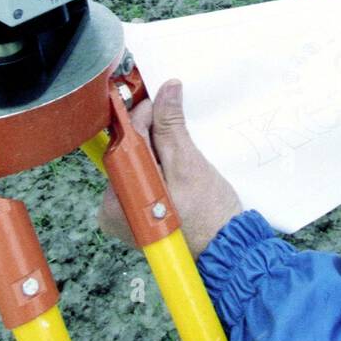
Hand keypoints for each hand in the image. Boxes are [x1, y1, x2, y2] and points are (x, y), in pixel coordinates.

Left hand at [98, 79, 241, 258]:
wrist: (227, 249)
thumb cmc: (209, 217)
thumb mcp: (189, 164)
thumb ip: (171, 127)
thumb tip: (166, 91)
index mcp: (118, 200)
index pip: (125, 142)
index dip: (144, 117)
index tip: (163, 103)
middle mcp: (114, 210)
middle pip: (128, 153)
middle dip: (152, 135)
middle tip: (177, 128)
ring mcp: (126, 214)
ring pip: (136, 164)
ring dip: (157, 150)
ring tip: (181, 152)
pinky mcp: (139, 214)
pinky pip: (143, 179)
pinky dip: (159, 167)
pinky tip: (177, 168)